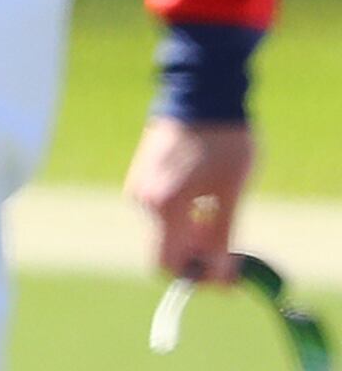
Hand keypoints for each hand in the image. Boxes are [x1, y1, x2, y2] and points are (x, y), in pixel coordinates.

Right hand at [128, 114, 255, 283]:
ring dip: (193, 232)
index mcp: (163, 208)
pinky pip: (159, 210)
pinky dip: (182, 215)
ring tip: (221, 210)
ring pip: (164, 229)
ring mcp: (137, 187)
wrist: (200, 93)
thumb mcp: (232, 194)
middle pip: (166, 248)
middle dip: (199, 255)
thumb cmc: (223, 143)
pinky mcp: (139, 176)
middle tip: (232, 247)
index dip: (197, 277)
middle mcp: (142, 202)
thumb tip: (220, 274)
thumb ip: (222, 237)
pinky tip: (204, 195)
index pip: (167, 266)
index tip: (226, 272)